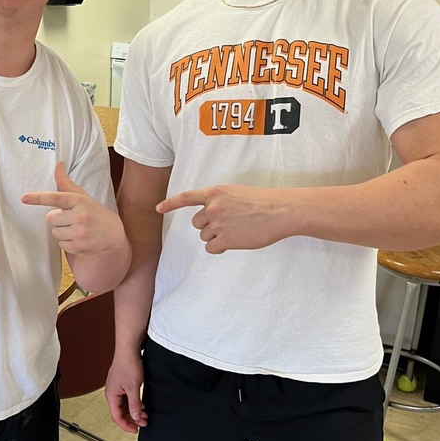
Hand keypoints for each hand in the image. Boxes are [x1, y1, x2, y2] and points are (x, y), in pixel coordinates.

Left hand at [21, 161, 124, 256]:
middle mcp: (80, 216)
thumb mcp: (82, 196)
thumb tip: (58, 164)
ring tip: (76, 229)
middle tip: (71, 219)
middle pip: (50, 218)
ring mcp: (80, 233)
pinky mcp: (79, 247)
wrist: (113, 234)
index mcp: (79, 200)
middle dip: (57, 219)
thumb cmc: (94, 212)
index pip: (55, 198)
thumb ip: (66, 183)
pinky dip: (67, 243)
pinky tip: (79, 239)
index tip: (24, 198)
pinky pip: (60, 244)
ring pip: (54, 232)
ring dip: (62, 231)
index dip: (38, 198)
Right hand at [105, 349, 146, 433]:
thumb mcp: (133, 388)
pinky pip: (126, 398)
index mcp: (111, 395)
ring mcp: (116, 388)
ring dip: (134, 411)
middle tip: (144, 423)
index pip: (116, 416)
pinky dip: (134, 403)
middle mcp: (112, 392)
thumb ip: (134, 404)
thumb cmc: (128, 364)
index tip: (135, 430)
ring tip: (145, 415)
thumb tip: (135, 417)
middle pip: (120, 412)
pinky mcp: (122, 383)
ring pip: (124, 405)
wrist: (128, 349)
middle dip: (132, 419)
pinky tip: (142, 405)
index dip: (126, 425)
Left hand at [157, 185, 292, 252]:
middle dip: (209, 225)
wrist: (281, 211)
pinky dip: (220, 247)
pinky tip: (236, 241)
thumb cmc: (264, 202)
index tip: (158, 208)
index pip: (187, 198)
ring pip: (205, 236)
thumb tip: (209, 218)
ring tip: (238, 230)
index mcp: (215, 192)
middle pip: (197, 223)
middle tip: (231, 223)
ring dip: (217, 236)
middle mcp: (212, 207)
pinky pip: (212, 248)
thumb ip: (219, 202)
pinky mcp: (225, 239)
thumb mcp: (237, 193)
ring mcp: (218, 224)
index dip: (171, 204)